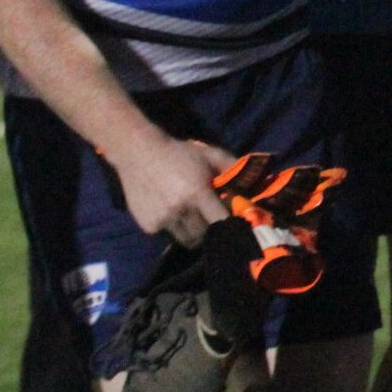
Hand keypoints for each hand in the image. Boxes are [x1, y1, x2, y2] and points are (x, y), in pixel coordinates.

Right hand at [111, 133, 235, 247]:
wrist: (138, 153)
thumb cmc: (179, 153)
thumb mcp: (209, 154)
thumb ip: (232, 167)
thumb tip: (252, 184)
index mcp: (197, 193)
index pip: (220, 221)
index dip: (229, 224)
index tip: (234, 223)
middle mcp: (179, 210)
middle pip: (203, 235)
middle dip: (211, 230)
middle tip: (210, 220)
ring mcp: (161, 220)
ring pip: (185, 238)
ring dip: (192, 231)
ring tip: (191, 217)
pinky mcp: (148, 225)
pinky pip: (167, 234)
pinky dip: (173, 228)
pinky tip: (170, 211)